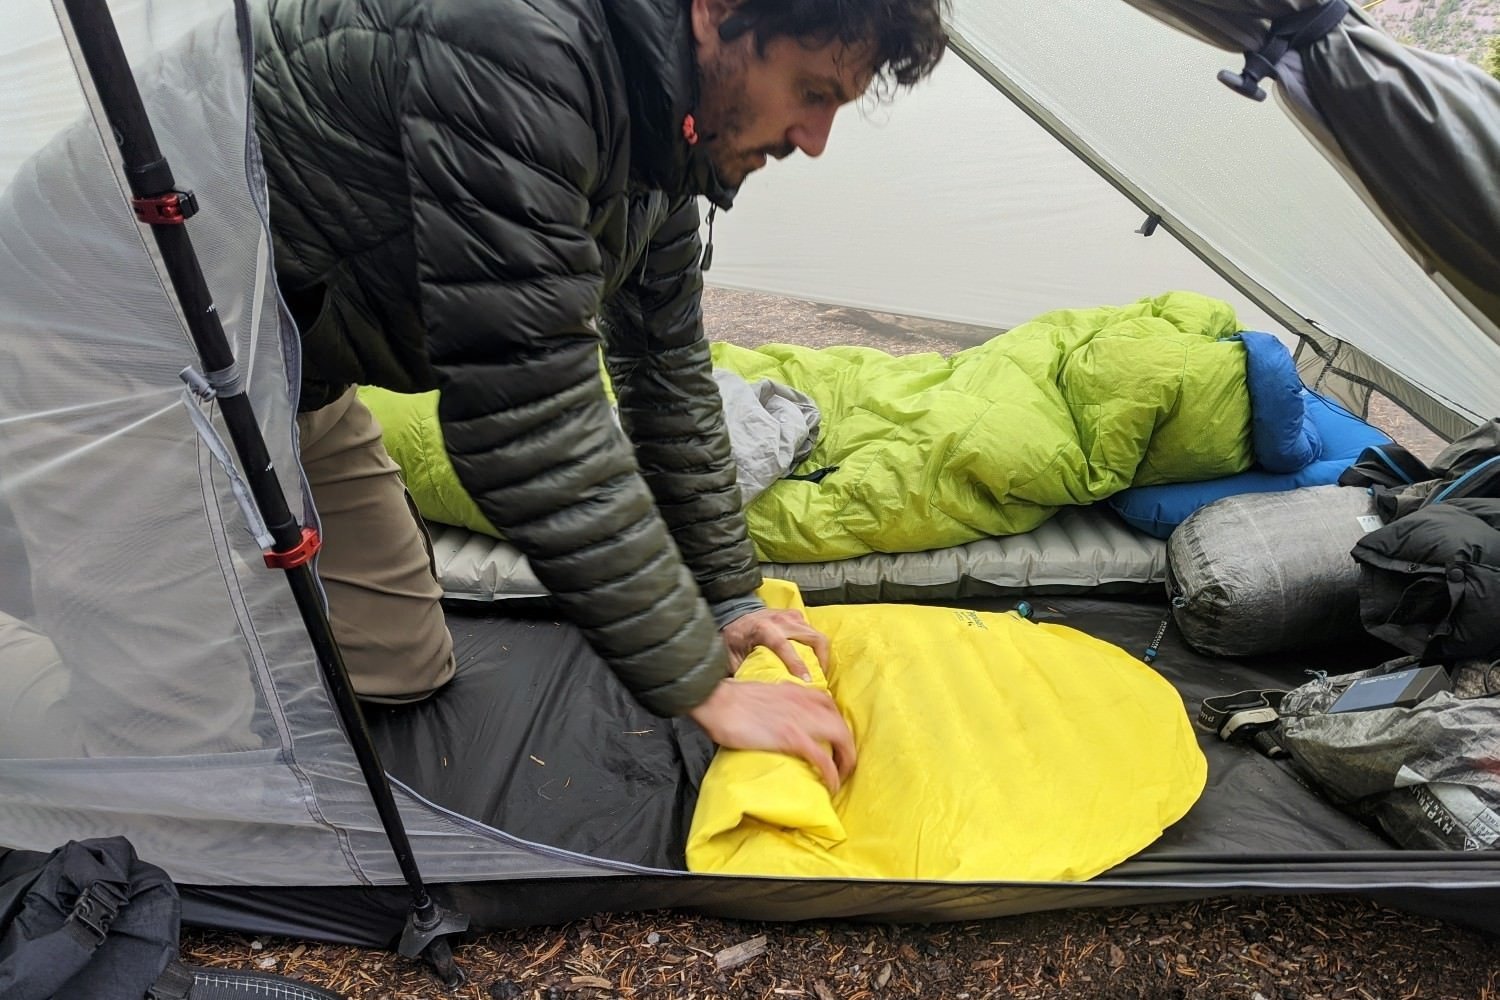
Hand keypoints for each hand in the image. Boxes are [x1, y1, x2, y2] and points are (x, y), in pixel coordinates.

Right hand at [689, 679, 855, 792]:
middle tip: (843, 762)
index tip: (832, 738)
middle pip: (841, 722)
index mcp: (796, 690)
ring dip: (846, 758)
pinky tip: (833, 784)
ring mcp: (800, 720)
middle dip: (847, 744)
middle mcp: (804, 702)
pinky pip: (822, 758)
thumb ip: (777, 700)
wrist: (716, 700)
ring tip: (842, 775)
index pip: (829, 703)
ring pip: (840, 737)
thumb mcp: (763, 692)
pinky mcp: (792, 737)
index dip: (836, 722)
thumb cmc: (730, 698)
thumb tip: (776, 715)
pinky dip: (832, 772)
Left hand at [721, 607, 830, 680]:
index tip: (807, 681)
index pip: (783, 646)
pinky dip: (816, 646)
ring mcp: (791, 616)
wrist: (737, 612)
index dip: (797, 664)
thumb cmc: (735, 635)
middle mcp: (781, 621)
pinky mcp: (796, 616)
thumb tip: (753, 694)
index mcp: (763, 629)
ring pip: (817, 635)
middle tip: (820, 678)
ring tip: (819, 671)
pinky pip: (813, 631)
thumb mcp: (732, 654)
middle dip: (822, 659)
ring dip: (822, 654)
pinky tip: (813, 659)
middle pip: (813, 638)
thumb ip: (743, 672)